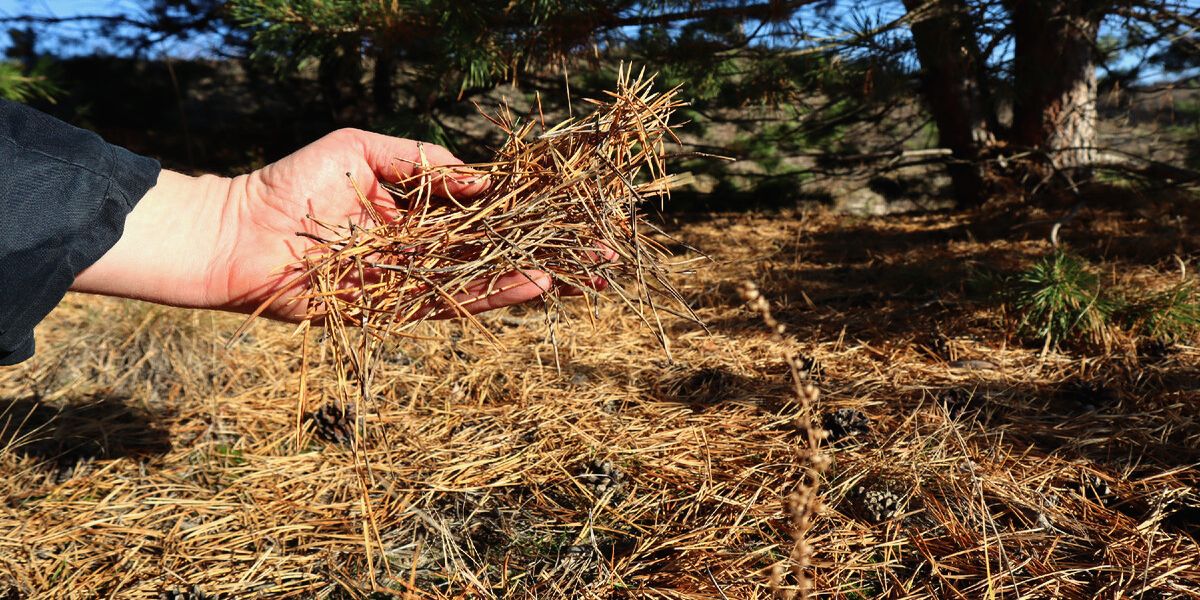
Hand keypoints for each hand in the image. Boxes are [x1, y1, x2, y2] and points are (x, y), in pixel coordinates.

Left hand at [71, 129, 557, 320]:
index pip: (489, 207)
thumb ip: (424, 163)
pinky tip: (535, 284)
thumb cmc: (293, 183)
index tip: (575, 205)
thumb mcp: (362, 149)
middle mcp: (425, 245)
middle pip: (501, 247)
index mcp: (419, 206)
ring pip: (489, 277)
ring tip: (583, 274)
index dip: (533, 208)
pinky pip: (456, 301)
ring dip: (538, 276)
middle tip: (606, 251)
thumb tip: (484, 179)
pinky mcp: (400, 307)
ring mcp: (416, 278)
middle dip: (552, 248)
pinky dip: (496, 294)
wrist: (240, 235)